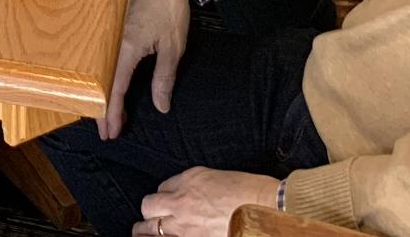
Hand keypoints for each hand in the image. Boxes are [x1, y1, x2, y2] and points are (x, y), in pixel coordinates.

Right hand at [99, 0, 190, 139]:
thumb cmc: (170, 8)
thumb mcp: (173, 47)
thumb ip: (164, 78)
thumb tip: (160, 107)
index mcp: (126, 48)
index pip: (115, 88)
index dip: (112, 113)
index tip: (111, 133)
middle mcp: (111, 41)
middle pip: (102, 82)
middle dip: (103, 109)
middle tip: (106, 131)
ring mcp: (110, 31)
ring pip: (100, 70)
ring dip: (103, 93)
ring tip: (106, 113)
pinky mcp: (112, 24)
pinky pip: (103, 56)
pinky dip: (104, 75)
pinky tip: (108, 82)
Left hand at [135, 168, 282, 236]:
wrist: (266, 209)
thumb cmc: (252, 193)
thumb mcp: (221, 179)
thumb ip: (200, 187)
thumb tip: (194, 196)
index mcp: (190, 180)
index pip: (163, 188)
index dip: (167, 197)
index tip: (171, 203)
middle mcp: (181, 201)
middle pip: (149, 206)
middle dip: (151, 212)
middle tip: (153, 219)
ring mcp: (183, 225)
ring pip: (148, 228)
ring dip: (146, 231)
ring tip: (143, 234)